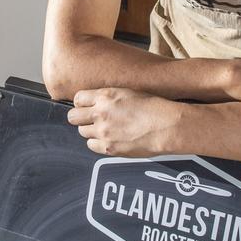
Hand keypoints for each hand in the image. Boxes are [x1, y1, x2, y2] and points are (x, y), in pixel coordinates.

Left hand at [67, 87, 182, 156]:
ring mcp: (103, 132)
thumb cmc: (153, 107)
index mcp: (105, 96)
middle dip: (80, 117)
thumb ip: (108, 97)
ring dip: (90, 130)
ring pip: (82, 132)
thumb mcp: (128, 92)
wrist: (166, 126)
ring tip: (105, 129)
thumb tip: (96, 101)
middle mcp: (100, 114)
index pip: (77, 99)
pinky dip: (98, 143)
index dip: (82, 103)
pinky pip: (91, 146)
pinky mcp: (108, 148)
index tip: (86, 106)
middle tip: (89, 119)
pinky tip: (109, 139)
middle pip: (73, 117)